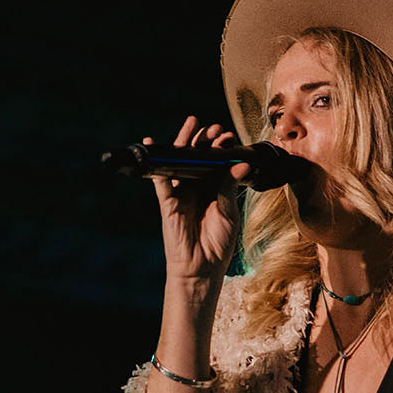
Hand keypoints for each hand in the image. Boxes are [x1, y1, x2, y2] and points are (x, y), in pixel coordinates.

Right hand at [146, 116, 250, 284]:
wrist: (202, 268)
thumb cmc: (218, 244)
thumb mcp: (228, 212)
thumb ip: (230, 186)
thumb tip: (240, 163)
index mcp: (213, 190)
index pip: (215, 162)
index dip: (220, 148)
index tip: (228, 136)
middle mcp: (196, 188)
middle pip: (197, 157)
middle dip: (204, 140)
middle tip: (214, 127)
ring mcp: (180, 193)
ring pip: (179, 162)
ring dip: (184, 142)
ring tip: (192, 124)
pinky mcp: (167, 201)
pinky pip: (159, 178)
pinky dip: (156, 161)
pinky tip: (152, 143)